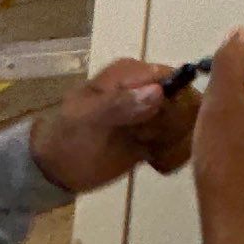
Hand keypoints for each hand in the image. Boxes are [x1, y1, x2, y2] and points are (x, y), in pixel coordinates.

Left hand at [30, 59, 197, 196]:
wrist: (57, 170)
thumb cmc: (67, 138)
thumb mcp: (87, 119)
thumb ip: (120, 104)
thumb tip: (158, 92)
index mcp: (130, 73)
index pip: (174, 78)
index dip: (174, 102)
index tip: (155, 124)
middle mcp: (148, 88)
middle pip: (186, 102)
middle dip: (170, 126)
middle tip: (144, 138)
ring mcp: (154, 113)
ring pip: (186, 124)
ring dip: (169, 141)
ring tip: (143, 147)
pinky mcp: (157, 135)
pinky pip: (180, 142)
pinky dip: (170, 154)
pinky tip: (150, 158)